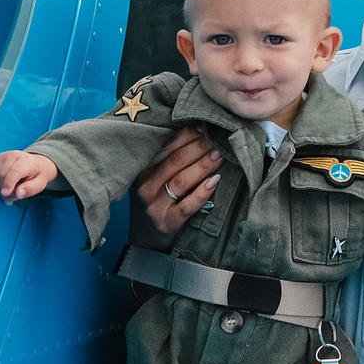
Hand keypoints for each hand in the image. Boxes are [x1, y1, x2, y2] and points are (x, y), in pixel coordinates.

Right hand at [0, 150, 59, 200]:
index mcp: (26, 160)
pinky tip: (4, 189)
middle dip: (6, 191)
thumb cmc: (37, 175)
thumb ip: (31, 189)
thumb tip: (18, 193)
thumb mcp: (40, 184)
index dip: (8, 183)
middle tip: (15, 198)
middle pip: (2, 176)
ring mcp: (2, 157)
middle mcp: (12, 155)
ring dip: (0, 190)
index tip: (6, 194)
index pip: (14, 171)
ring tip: (11, 193)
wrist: (33, 164)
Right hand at [130, 127, 220, 243]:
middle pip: (176, 160)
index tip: (206, 125)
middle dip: (200, 147)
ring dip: (204, 165)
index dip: (188, 134)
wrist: (147, 238)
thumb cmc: (157, 199)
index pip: (166, 146)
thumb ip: (169, 157)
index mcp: (142, 169)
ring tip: (221, 155)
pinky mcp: (166, 222)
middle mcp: (145, 185)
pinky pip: (187, 205)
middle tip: (219, 138)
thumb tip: (199, 129)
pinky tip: (215, 181)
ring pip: (182, 180)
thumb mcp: (155, 177)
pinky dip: (202, 192)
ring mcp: (154, 205)